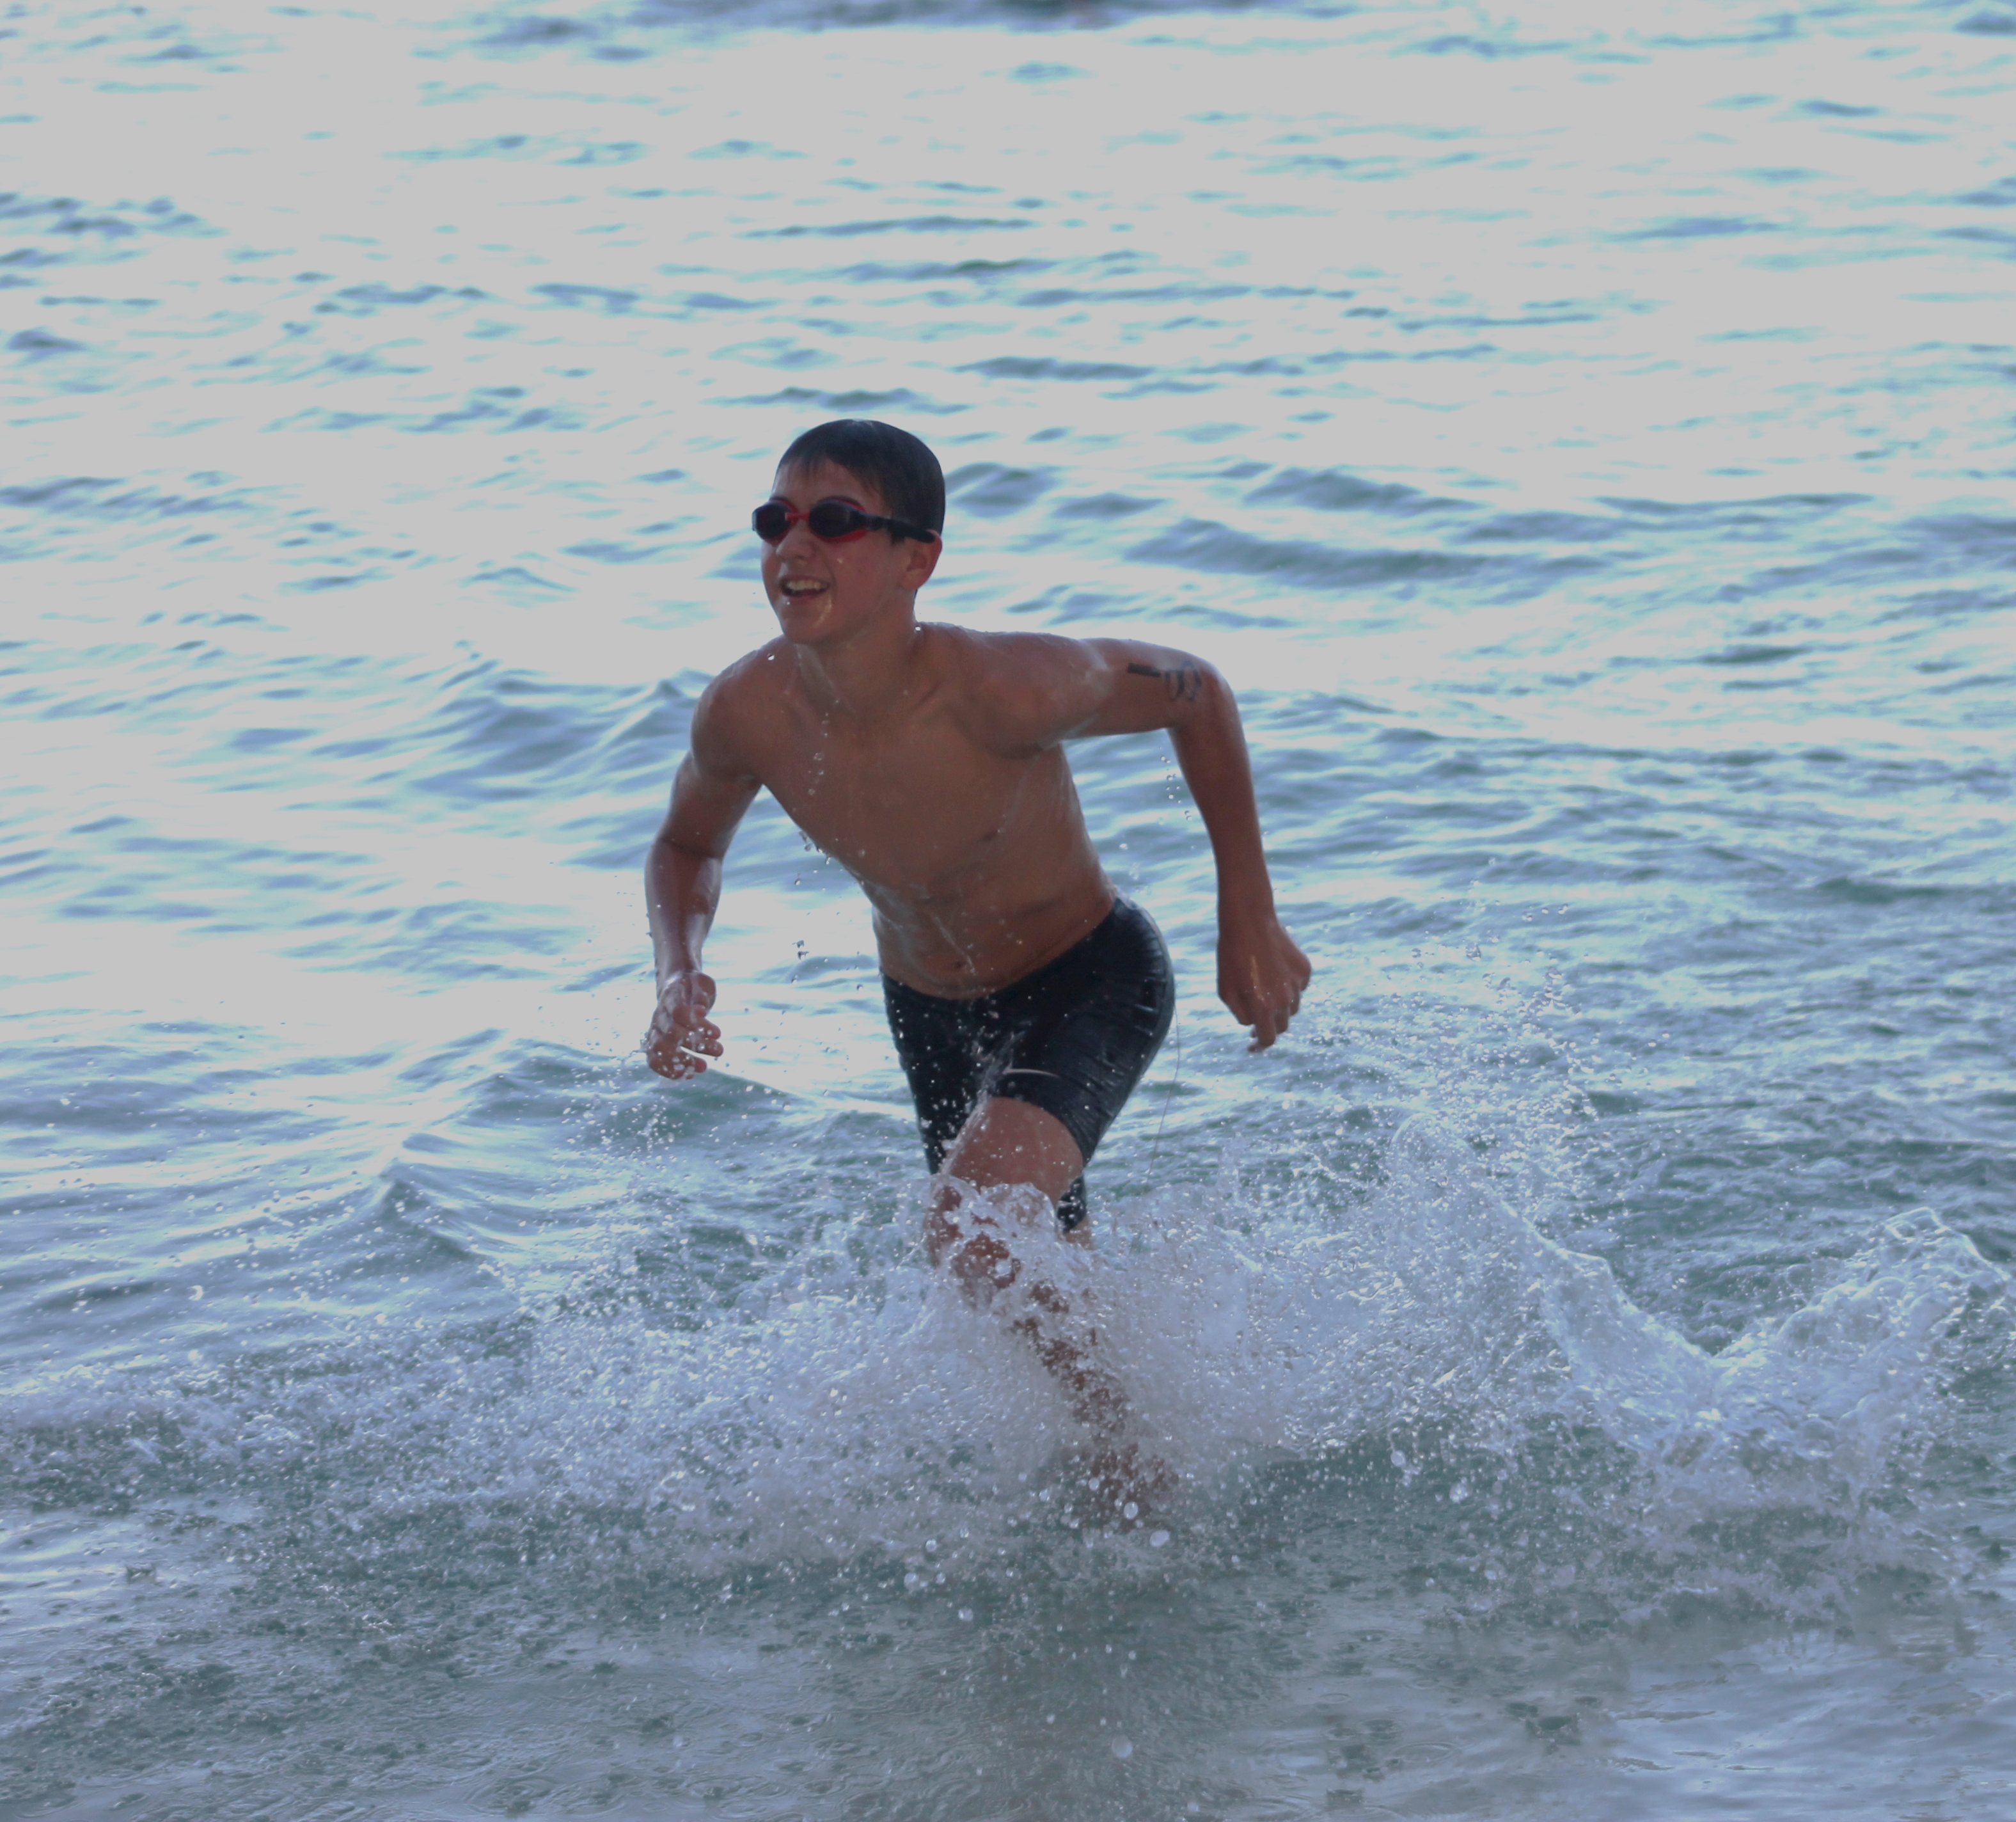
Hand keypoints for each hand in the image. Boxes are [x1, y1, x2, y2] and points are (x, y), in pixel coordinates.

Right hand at [641, 969, 721, 1078]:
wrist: (676, 987)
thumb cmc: (693, 985)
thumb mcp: (701, 983)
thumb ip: (700, 994)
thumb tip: (700, 1009)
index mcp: (671, 996)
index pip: (679, 1011)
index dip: (696, 1024)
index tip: (718, 1032)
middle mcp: (659, 1013)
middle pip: (670, 1032)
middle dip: (695, 1044)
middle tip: (719, 1051)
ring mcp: (654, 1029)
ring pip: (659, 1048)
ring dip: (681, 1061)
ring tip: (703, 1067)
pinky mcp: (654, 1042)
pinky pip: (653, 1059)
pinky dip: (668, 1070)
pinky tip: (688, 1074)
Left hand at [1218, 911, 1310, 1051]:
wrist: (1249, 922)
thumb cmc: (1231, 957)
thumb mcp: (1225, 990)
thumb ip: (1241, 1014)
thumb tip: (1254, 1025)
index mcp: (1263, 1007)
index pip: (1269, 1039)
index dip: (1260, 1046)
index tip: (1253, 1046)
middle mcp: (1284, 999)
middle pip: (1282, 1026)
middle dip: (1270, 1025)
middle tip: (1257, 1019)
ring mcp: (1297, 984)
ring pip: (1292, 1007)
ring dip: (1280, 1005)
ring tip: (1263, 987)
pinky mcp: (1304, 969)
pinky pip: (1299, 986)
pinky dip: (1288, 986)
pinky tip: (1274, 970)